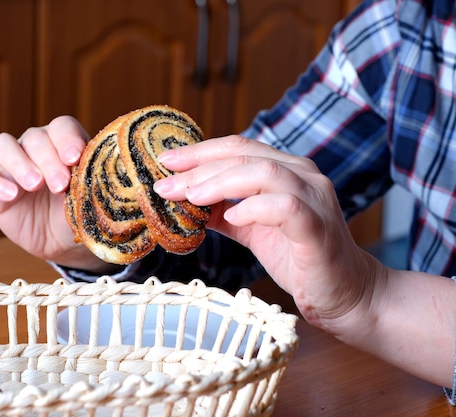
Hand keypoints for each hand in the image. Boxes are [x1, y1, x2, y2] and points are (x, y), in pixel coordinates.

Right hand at [0, 117, 116, 272]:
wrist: (66, 242)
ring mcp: (11, 166)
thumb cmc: (82, 213)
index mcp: (63, 143)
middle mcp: (35, 148)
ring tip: (34, 185)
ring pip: (3, 146)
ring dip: (19, 162)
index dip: (67, 138)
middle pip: (34, 138)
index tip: (75, 158)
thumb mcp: (91, 198)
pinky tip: (11, 195)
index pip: (61, 127)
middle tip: (60, 184)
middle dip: (48, 159)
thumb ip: (92, 181)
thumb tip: (99, 171)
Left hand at [152, 135, 381, 329]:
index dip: (200, 152)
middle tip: (166, 184)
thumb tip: (181, 201)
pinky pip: (286, 207)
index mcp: (286, 171)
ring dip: (221, 182)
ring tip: (192, 197)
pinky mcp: (318, 227)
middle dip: (200, 168)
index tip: (165, 162)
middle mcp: (302, 175)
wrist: (345, 293)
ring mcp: (314, 198)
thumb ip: (221, 211)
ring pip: (265, 172)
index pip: (238, 147)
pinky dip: (254, 208)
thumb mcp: (250, 229)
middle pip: (245, 155)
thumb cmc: (298, 257)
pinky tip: (233, 219)